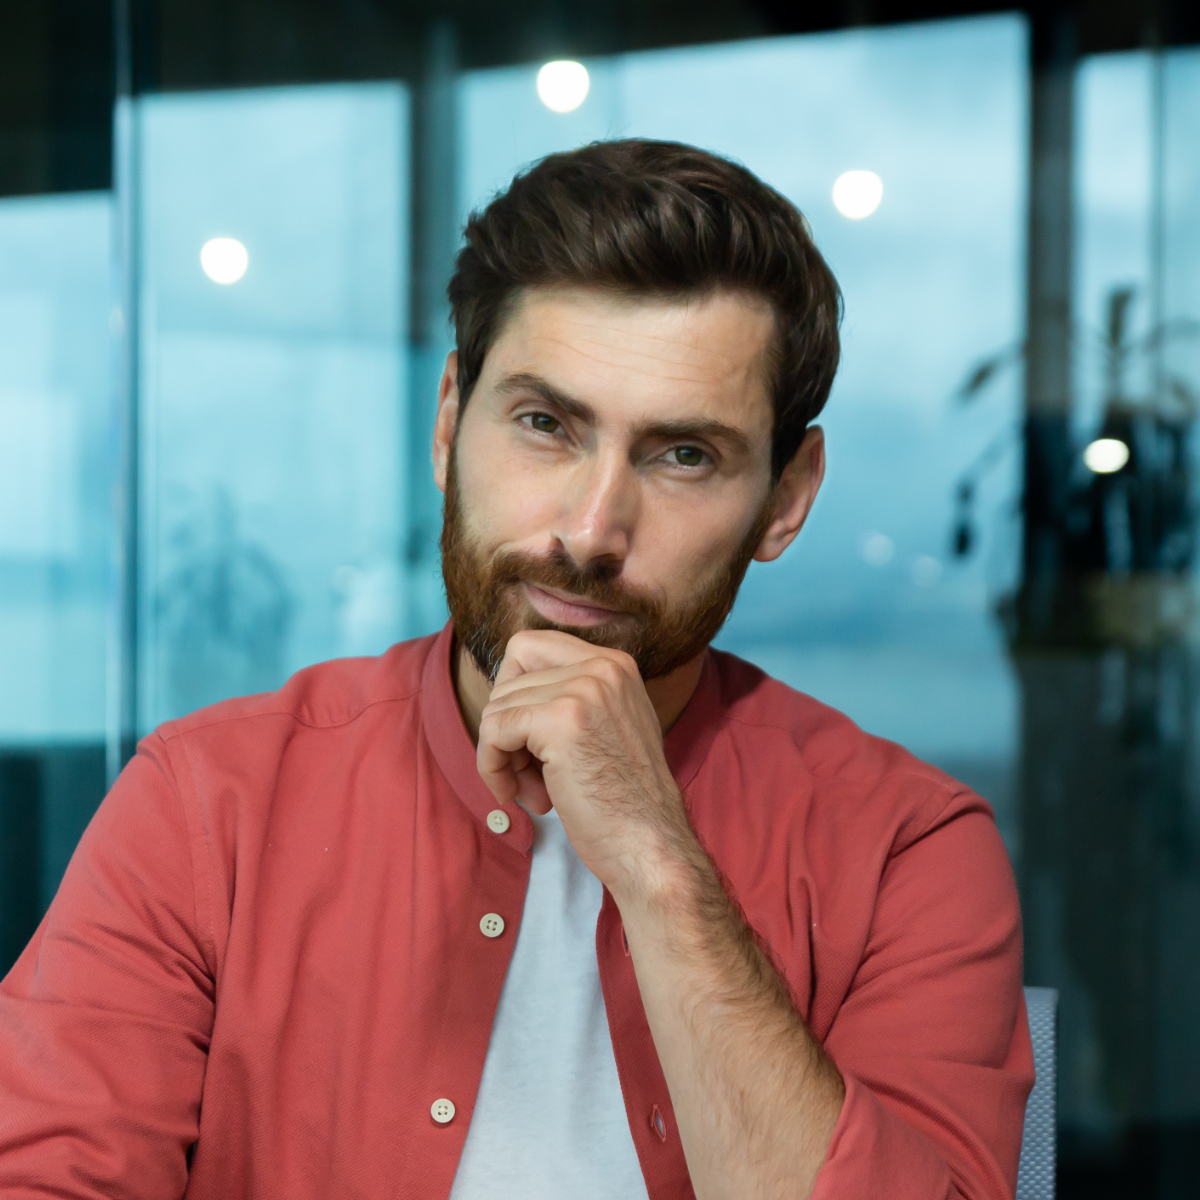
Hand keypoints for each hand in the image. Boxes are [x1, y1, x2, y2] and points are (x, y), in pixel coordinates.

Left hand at [477, 630, 697, 896]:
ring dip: (502, 756)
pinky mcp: (561, 720)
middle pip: (509, 676)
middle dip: (507, 728)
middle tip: (528, 772)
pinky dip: (491, 767)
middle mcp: (603, 665)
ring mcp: (584, 689)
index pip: (529, 646)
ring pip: (497, 707)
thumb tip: (505, 689)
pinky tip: (518, 796)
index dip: (514, 692)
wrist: (651, 846)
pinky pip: (492, 731)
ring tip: (534, 790)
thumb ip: (572, 698)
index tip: (525, 736)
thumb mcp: (608, 727)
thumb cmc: (624, 802)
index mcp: (615, 663)